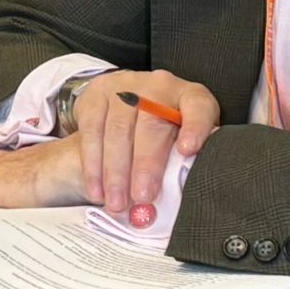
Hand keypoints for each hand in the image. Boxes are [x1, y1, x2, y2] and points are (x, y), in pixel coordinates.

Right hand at [75, 70, 219, 216]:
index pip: (198, 107)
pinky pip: (91, 131)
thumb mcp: (186, 135)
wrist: (129, 99)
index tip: (188, 150)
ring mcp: (123, 87)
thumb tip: (189, 191)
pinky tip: (97, 189)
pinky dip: (93, 165)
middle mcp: (156, 86)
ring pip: (117, 130)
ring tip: (117, 202)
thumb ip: (190, 157)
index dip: (195, 127)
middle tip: (142, 197)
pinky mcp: (96, 95)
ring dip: (115, 172)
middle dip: (145, 164)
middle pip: (151, 124)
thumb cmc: (165, 127)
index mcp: (188, 96)